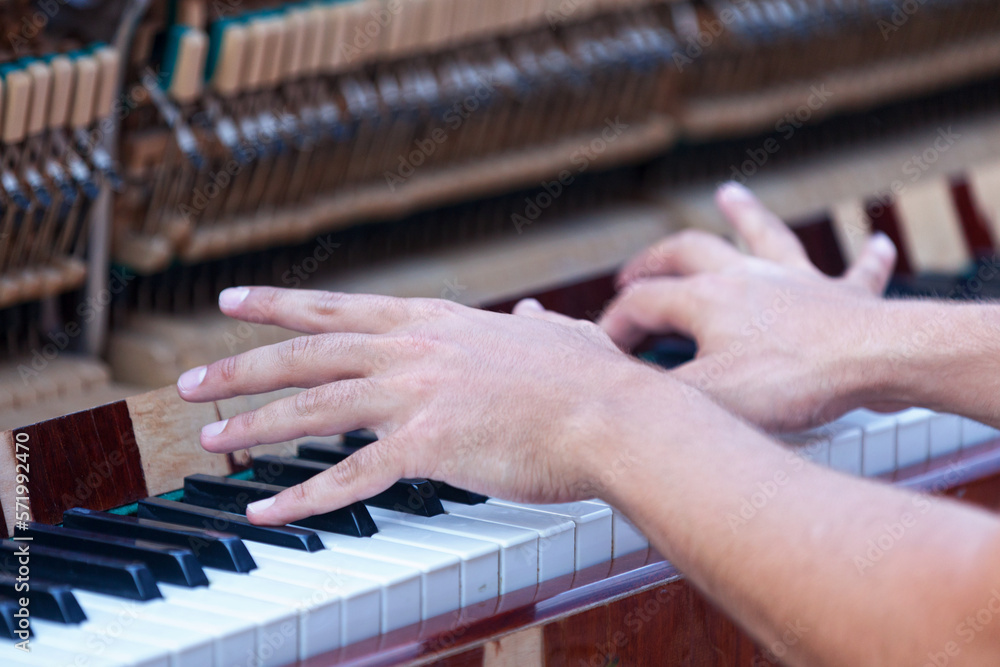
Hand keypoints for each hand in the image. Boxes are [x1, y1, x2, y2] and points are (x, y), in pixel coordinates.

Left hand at [176, 288, 679, 524]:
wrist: (618, 418)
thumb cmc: (593, 383)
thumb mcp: (560, 336)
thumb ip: (538, 324)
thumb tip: (538, 312)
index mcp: (437, 322)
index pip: (340, 308)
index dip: (280, 304)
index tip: (233, 301)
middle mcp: (415, 350)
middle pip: (308, 352)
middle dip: (242, 365)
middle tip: (189, 378)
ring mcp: (417, 396)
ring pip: (314, 406)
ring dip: (255, 423)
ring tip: (209, 435)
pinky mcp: (428, 446)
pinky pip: (350, 476)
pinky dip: (303, 497)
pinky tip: (266, 512)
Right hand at [598, 182, 898, 431]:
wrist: (875, 359)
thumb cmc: (794, 379)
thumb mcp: (708, 396)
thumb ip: (659, 392)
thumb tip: (620, 392)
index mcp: (707, 299)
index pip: (642, 303)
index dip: (613, 326)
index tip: (600, 350)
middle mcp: (747, 277)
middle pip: (688, 252)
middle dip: (654, 260)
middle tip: (632, 272)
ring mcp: (797, 281)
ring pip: (764, 236)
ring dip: (745, 215)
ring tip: (729, 194)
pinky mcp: (844, 298)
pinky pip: (857, 270)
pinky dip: (866, 257)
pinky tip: (878, 242)